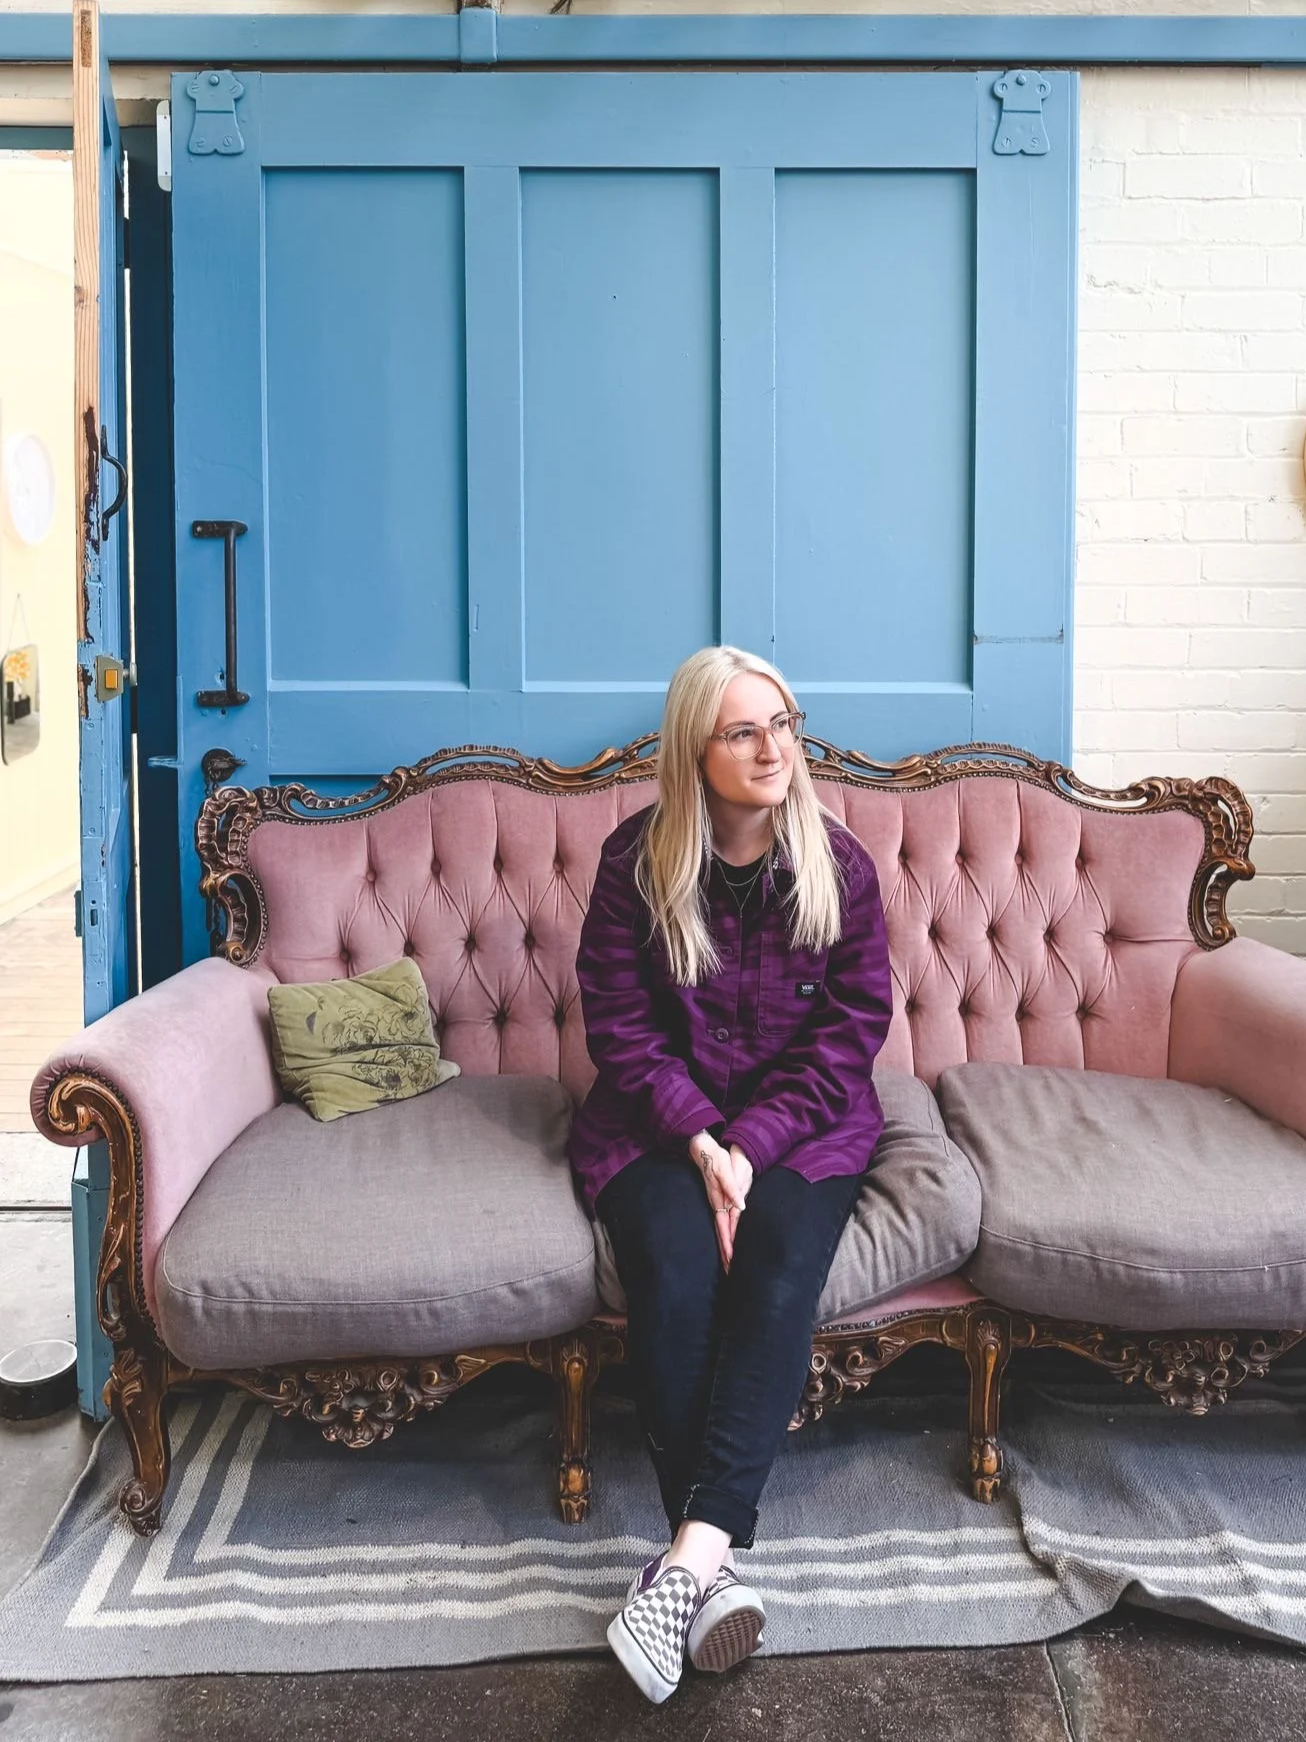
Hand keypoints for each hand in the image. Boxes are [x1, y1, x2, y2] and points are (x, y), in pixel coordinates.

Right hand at [722, 1145, 753, 1264]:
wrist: (703, 1148)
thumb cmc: (715, 1158)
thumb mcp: (724, 1170)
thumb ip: (731, 1188)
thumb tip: (741, 1206)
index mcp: (719, 1201)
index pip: (725, 1228)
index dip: (728, 1245)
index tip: (731, 1262)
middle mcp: (717, 1205)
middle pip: (721, 1234)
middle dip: (725, 1253)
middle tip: (729, 1272)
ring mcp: (716, 1203)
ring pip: (721, 1230)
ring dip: (724, 1247)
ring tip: (728, 1263)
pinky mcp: (718, 1200)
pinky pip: (721, 1222)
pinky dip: (724, 1234)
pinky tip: (726, 1239)